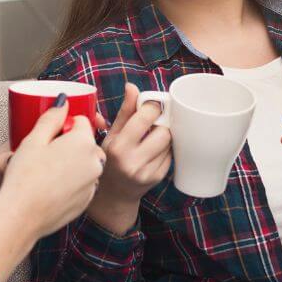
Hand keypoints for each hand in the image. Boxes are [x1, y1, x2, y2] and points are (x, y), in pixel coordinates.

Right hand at [0, 108, 108, 222]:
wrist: (21, 217)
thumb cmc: (24, 177)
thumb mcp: (33, 140)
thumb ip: (52, 118)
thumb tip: (63, 102)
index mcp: (83, 142)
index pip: (82, 122)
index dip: (65, 125)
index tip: (52, 134)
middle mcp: (95, 162)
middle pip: (87, 143)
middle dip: (71, 144)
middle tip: (47, 153)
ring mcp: (93, 183)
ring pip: (86, 164)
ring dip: (73, 163)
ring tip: (48, 171)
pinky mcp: (87, 201)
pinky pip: (83, 183)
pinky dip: (72, 182)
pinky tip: (52, 187)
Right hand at [87, 83, 171, 233]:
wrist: (114, 194)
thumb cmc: (111, 160)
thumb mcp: (112, 134)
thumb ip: (125, 111)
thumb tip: (132, 86)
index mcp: (118, 147)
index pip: (146, 118)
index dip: (153, 107)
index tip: (152, 106)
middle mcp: (132, 162)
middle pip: (163, 131)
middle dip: (160, 124)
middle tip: (153, 124)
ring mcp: (147, 173)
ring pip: (169, 143)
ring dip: (163, 136)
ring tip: (151, 139)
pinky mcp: (158, 178)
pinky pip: (171, 155)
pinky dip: (165, 150)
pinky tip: (153, 152)